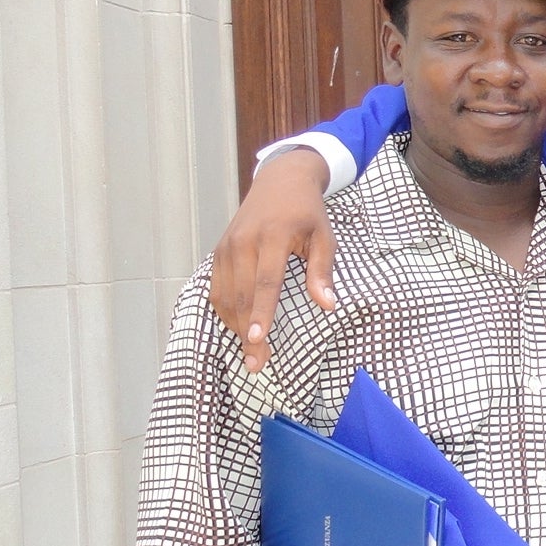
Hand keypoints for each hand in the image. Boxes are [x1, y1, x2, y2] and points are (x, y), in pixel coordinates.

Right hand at [209, 149, 337, 370]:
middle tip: (256, 364)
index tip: (258, 339)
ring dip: (235, 327)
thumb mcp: (324, 236)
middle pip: (243, 295)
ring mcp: (227, 246)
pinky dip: (226, 312)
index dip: (261, 312)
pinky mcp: (218, 251)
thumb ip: (322, 271)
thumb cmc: (308, 212)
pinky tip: (238, 329)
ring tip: (251, 355)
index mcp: (274, 236)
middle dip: (247, 333)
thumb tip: (328, 305)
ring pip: (226, 295)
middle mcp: (244, 241)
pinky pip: (217, 288)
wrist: (280, 181)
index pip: (265, 281)